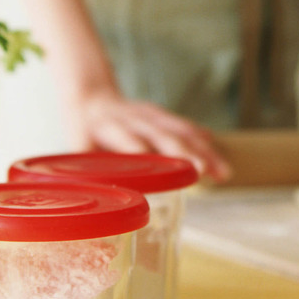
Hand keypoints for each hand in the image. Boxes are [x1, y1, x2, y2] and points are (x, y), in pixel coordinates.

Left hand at [70, 88, 232, 181]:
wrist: (91, 98)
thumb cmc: (84, 133)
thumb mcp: (76, 150)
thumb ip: (85, 171)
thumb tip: (89, 200)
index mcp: (105, 126)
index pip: (123, 136)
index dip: (137, 147)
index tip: (153, 160)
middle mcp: (131, 117)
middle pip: (160, 133)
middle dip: (183, 150)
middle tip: (202, 169)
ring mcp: (149, 114)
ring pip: (180, 130)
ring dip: (203, 150)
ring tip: (222, 172)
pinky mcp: (161, 115)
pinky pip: (185, 127)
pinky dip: (203, 140)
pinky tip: (217, 156)